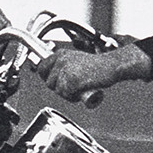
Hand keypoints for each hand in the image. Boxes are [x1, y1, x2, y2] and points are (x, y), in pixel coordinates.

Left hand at [36, 43, 152, 105]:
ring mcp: (66, 72)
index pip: (41, 67)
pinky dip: (74, 97)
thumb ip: (63, 66)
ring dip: (67, 94)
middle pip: (48, 82)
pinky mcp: (71, 82)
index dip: (46, 77)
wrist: (111, 67)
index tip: (52, 81)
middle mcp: (61, 61)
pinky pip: (66, 95)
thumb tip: (50, 76)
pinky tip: (82, 91)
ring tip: (80, 88)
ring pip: (58, 90)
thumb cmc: (97, 66)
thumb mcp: (76, 60)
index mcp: (61, 54)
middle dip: (58, 88)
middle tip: (72, 87)